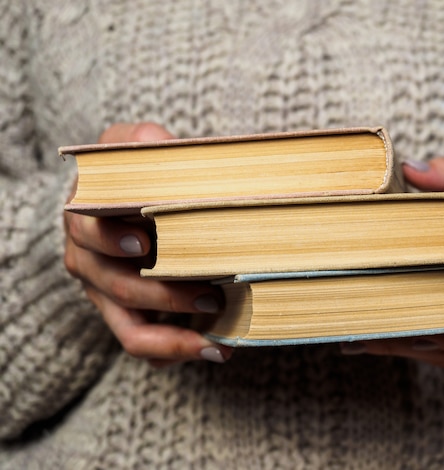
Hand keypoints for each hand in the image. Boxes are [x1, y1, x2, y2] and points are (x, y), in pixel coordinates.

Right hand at [64, 123, 231, 366]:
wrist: (126, 199)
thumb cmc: (136, 174)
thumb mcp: (135, 147)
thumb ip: (145, 142)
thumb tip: (162, 145)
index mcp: (88, 217)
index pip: (89, 232)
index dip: (113, 239)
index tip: (146, 243)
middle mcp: (89, 259)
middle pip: (116, 287)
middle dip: (165, 294)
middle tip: (213, 295)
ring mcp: (106, 292)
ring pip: (130, 329)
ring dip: (174, 338)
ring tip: (218, 341)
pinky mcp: (124, 313)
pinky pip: (143, 343)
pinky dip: (174, 352)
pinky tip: (213, 347)